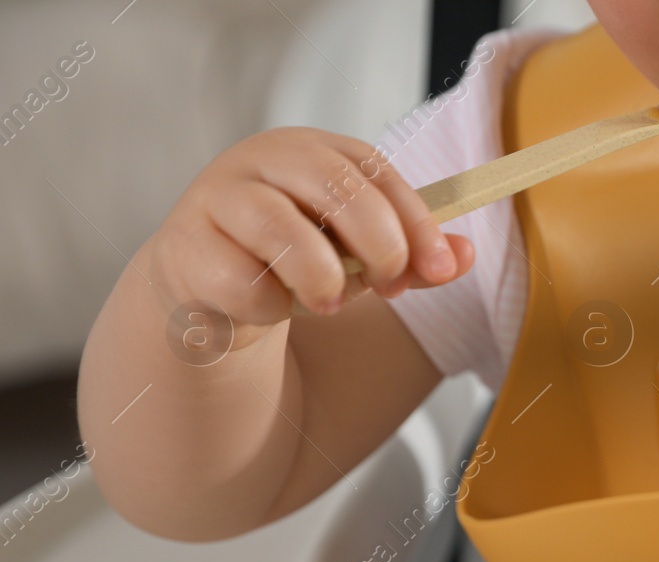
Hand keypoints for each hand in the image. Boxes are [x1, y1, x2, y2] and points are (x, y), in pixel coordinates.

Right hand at [146, 127, 472, 332]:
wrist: (212, 289)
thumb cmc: (295, 260)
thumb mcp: (360, 255)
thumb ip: (411, 255)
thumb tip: (465, 255)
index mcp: (313, 151)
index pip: (373, 169)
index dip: (416, 220)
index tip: (442, 268)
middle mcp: (263, 161)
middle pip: (332, 184)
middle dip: (378, 242)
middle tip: (390, 286)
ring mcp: (218, 198)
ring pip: (279, 227)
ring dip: (321, 277)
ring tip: (329, 303)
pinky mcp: (186, 246)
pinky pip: (241, 279)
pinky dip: (270, 304)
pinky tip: (270, 305)